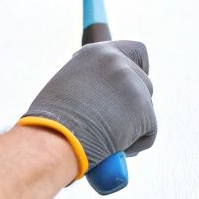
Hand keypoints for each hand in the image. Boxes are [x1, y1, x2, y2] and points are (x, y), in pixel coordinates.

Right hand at [19, 41, 156, 179]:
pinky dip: (134, 145)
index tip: (134, 86)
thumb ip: (93, 85)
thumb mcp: (68, 89)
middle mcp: (117, 62)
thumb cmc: (50, 124)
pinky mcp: (144, 109)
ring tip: (103, 138)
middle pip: (145, 85)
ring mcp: (132, 84)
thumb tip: (107, 101)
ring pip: (146, 111)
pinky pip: (149, 133)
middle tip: (113, 126)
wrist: (51, 141)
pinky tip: (111, 147)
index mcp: (96, 53)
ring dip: (132, 128)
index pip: (136, 51)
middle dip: (134, 107)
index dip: (140, 69)